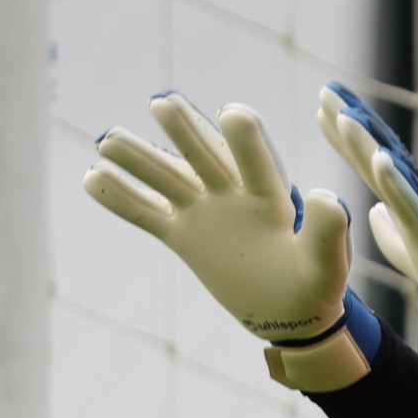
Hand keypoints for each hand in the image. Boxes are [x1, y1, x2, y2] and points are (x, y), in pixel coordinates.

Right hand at [84, 92, 378, 390]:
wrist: (290, 313)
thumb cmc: (314, 287)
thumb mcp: (325, 265)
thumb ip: (326, 233)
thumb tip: (325, 197)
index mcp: (270, 199)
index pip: (256, 164)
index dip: (246, 141)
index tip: (232, 114)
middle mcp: (233, 197)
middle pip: (204, 159)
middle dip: (184, 133)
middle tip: (162, 104)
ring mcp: (205, 214)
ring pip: (167, 180)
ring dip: (138, 160)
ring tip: (106, 138)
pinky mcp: (184, 237)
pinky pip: (147, 215)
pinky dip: (121, 200)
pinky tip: (91, 178)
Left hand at [316, 81, 417, 399]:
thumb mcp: (411, 257)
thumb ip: (390, 233)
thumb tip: (371, 211)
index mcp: (408, 207)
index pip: (372, 164)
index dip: (347, 137)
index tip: (323, 104)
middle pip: (380, 156)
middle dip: (353, 124)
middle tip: (327, 91)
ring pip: (394, 174)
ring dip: (369, 144)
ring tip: (343, 114)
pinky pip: (415, 207)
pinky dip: (397, 183)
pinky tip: (379, 160)